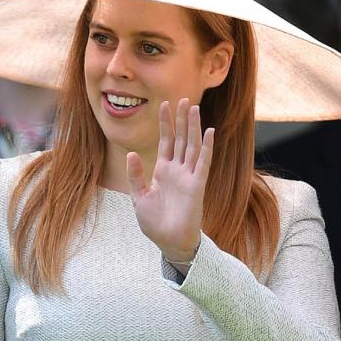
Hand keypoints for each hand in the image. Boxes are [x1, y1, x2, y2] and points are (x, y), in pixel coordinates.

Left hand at [127, 98, 213, 261]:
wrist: (169, 242)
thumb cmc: (155, 223)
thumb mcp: (139, 197)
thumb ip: (136, 175)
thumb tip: (131, 153)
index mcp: (163, 171)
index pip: (166, 142)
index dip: (166, 123)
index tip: (165, 104)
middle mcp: (177, 170)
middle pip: (180, 139)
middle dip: (181, 119)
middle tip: (183, 98)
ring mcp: (188, 176)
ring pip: (191, 146)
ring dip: (193, 127)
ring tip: (194, 108)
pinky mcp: (197, 185)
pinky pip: (203, 162)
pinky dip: (206, 147)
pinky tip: (209, 132)